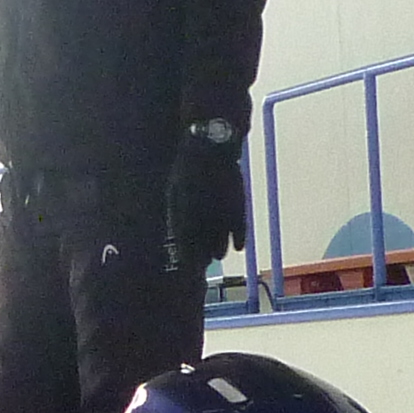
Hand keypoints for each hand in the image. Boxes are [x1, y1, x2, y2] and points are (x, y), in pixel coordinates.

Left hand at [166, 134, 246, 270]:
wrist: (211, 146)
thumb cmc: (188, 168)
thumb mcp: (174, 190)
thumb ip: (175, 213)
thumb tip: (175, 233)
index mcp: (184, 211)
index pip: (185, 242)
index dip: (187, 256)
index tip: (188, 266)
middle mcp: (202, 214)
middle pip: (203, 244)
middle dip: (203, 256)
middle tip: (204, 264)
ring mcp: (220, 210)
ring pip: (221, 239)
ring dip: (219, 250)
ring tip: (217, 256)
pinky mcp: (237, 203)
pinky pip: (239, 227)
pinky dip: (239, 239)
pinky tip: (238, 248)